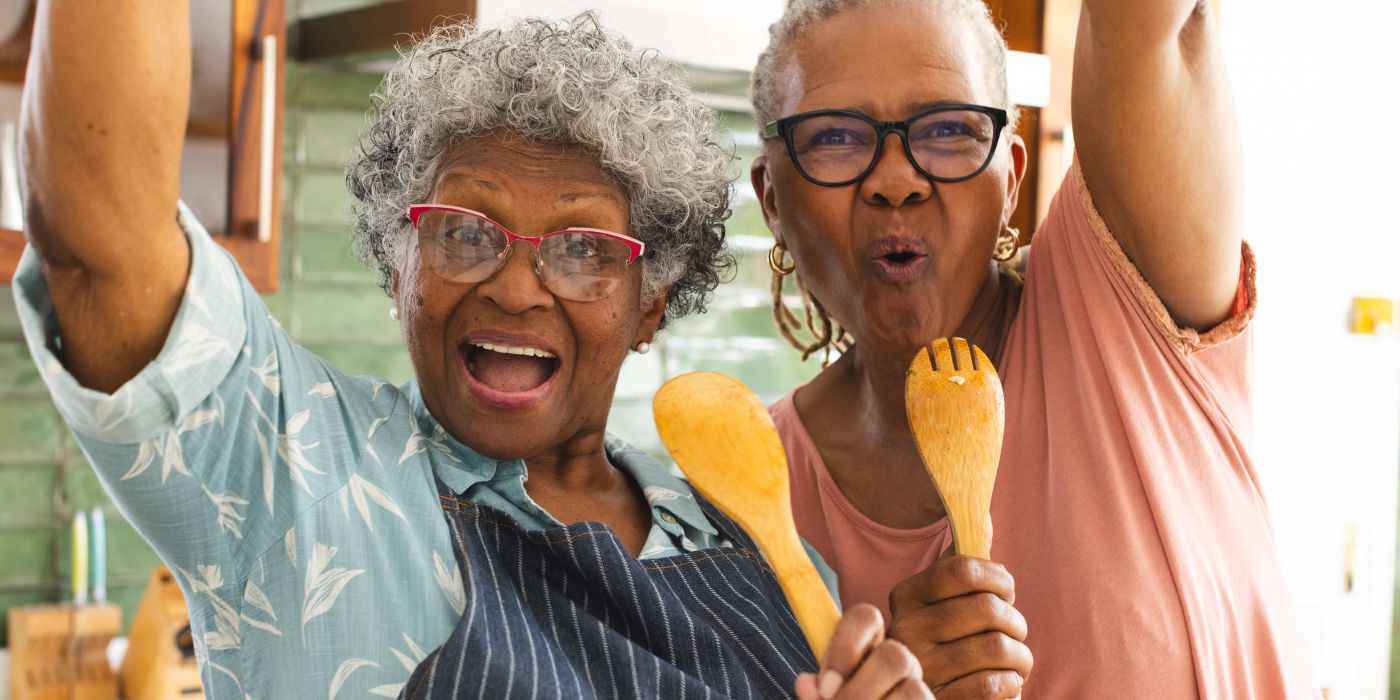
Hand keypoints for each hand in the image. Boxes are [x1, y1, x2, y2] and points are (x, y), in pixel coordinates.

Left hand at [794, 603, 932, 699]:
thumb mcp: (828, 697)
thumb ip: (817, 692)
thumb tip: (806, 684)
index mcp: (867, 646)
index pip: (865, 617)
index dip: (845, 648)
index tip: (825, 687)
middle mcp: (898, 660)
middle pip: (893, 655)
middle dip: (860, 691)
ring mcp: (917, 685)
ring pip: (913, 690)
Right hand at [888, 555, 1032, 698]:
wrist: (926, 698)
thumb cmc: (949, 642)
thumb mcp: (944, 601)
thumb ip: (960, 565)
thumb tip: (982, 517)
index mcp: (905, 596)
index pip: (962, 570)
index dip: (998, 578)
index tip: (1007, 591)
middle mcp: (905, 631)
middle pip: (987, 608)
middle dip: (1015, 620)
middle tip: (1014, 631)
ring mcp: (921, 669)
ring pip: (997, 647)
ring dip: (1021, 655)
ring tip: (1016, 659)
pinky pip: (993, 684)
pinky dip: (1011, 682)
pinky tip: (1005, 681)